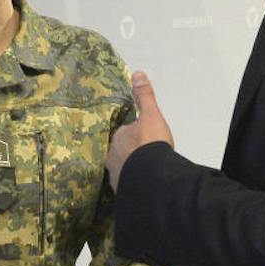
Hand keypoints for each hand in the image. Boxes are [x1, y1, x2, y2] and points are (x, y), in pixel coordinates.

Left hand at [105, 71, 173, 190]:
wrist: (152, 176)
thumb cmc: (151, 144)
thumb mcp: (151, 115)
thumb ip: (144, 96)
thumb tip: (137, 74)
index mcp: (118, 138)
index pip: (123, 133)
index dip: (133, 135)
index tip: (143, 138)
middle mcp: (112, 157)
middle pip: (120, 152)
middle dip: (130, 153)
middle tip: (145, 155)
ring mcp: (116, 175)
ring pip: (122, 169)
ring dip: (131, 169)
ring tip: (144, 171)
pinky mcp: (123, 190)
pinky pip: (127, 185)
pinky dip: (133, 183)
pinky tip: (143, 184)